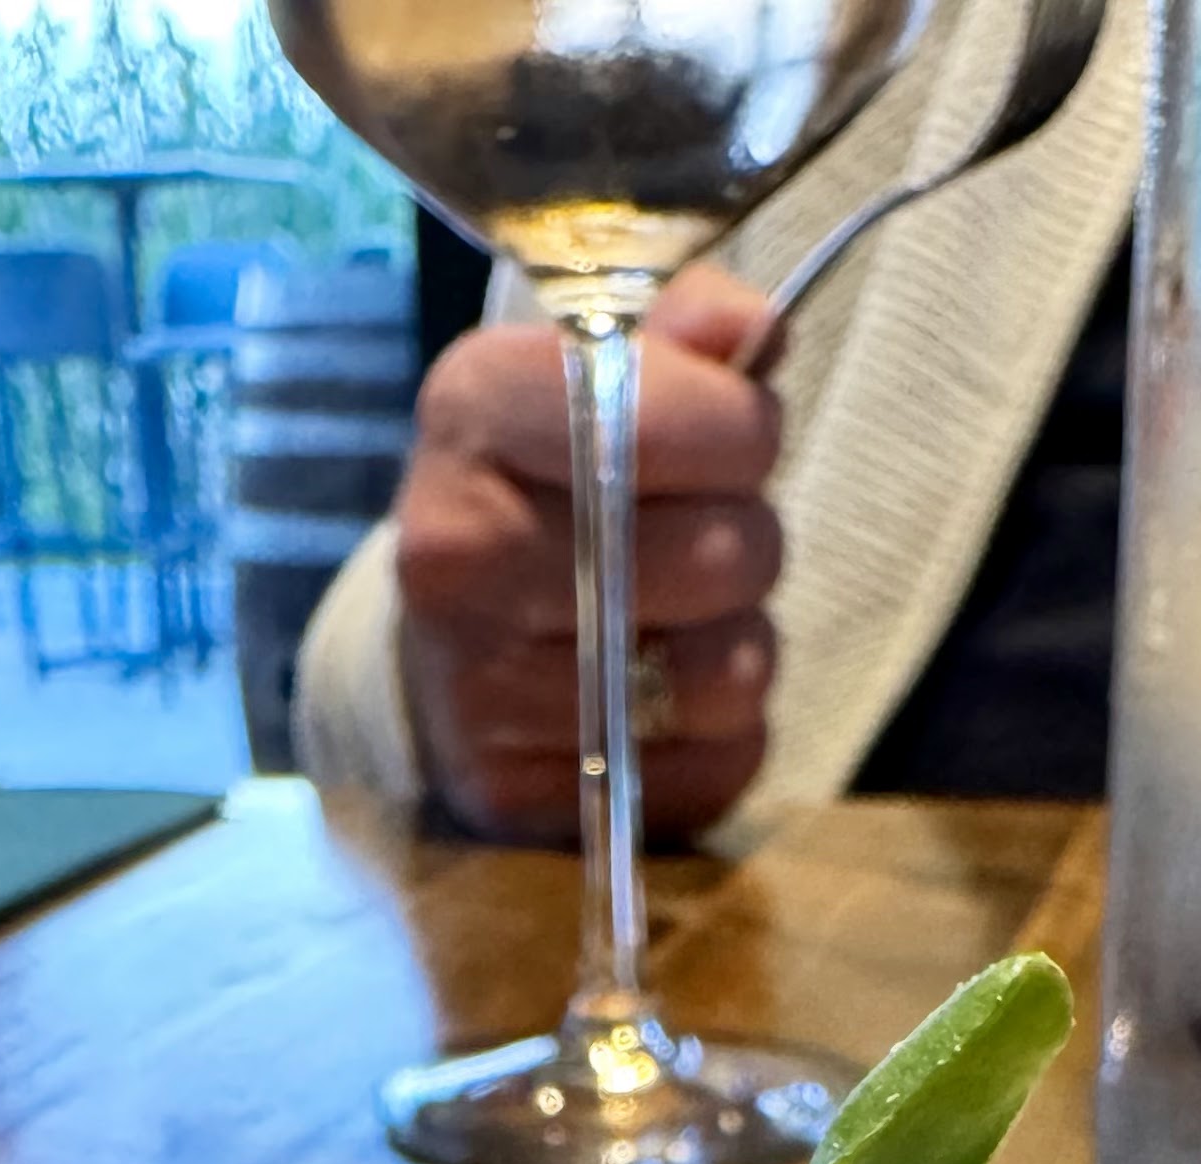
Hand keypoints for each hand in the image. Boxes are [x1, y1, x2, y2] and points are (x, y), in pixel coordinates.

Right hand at [395, 265, 784, 845]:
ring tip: (680, 624)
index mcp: (475, 409)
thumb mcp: (598, 372)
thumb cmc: (548, 487)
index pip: (672, 416)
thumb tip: (754, 331)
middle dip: (746, 542)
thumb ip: (691, 332)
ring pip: (729, 672)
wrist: (446, 642)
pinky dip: (717, 740)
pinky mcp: (521, 795)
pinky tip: (662, 704)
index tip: (728, 437)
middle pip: (725, 552)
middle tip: (699, 543)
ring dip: (740, 647)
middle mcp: (460, 549)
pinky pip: (712, 768)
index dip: (743, 428)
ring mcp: (480, 687)